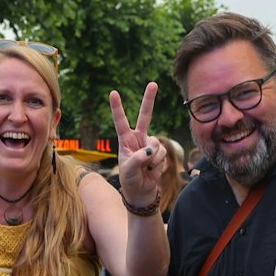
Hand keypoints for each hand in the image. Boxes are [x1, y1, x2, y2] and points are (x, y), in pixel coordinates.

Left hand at [110, 83, 164, 210]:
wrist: (142, 192)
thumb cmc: (130, 181)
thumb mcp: (128, 170)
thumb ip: (138, 158)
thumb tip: (151, 150)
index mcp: (126, 140)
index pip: (121, 121)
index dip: (117, 107)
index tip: (113, 92)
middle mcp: (139, 139)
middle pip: (145, 116)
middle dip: (149, 99)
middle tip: (153, 83)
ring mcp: (150, 145)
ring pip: (156, 145)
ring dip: (152, 160)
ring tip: (146, 170)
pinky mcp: (160, 153)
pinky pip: (162, 156)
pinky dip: (158, 166)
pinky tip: (152, 172)